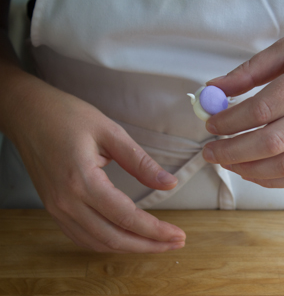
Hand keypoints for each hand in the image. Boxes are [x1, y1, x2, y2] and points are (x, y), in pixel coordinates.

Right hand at [9, 77, 185, 252]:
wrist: (28, 114)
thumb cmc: (67, 116)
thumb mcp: (110, 132)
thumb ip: (140, 161)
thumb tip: (169, 183)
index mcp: (82, 181)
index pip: (126, 217)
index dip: (155, 230)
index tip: (177, 235)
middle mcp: (67, 202)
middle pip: (114, 238)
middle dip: (148, 245)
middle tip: (175, 243)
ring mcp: (57, 208)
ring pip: (97, 243)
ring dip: (130, 248)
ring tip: (156, 244)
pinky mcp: (53, 208)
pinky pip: (81, 237)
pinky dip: (107, 244)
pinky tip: (125, 239)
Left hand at [202, 21, 283, 187]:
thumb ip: (251, 70)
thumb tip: (214, 90)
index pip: (263, 109)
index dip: (230, 122)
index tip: (211, 124)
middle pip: (273, 143)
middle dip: (233, 152)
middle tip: (211, 152)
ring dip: (251, 170)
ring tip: (228, 163)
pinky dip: (275, 180)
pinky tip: (254, 173)